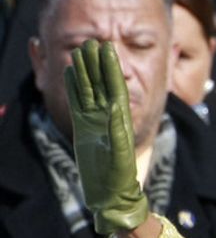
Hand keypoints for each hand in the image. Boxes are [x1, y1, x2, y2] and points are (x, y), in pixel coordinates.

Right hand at [65, 39, 147, 234]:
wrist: (110, 196)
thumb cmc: (119, 181)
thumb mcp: (120, 158)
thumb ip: (118, 135)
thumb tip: (116, 111)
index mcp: (120, 122)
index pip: (117, 90)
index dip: (112, 69)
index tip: (108, 49)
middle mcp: (108, 118)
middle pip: (102, 85)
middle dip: (98, 65)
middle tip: (93, 41)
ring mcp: (95, 121)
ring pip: (89, 90)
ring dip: (86, 71)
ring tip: (82, 50)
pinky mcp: (84, 128)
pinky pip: (78, 103)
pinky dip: (74, 87)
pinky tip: (72, 72)